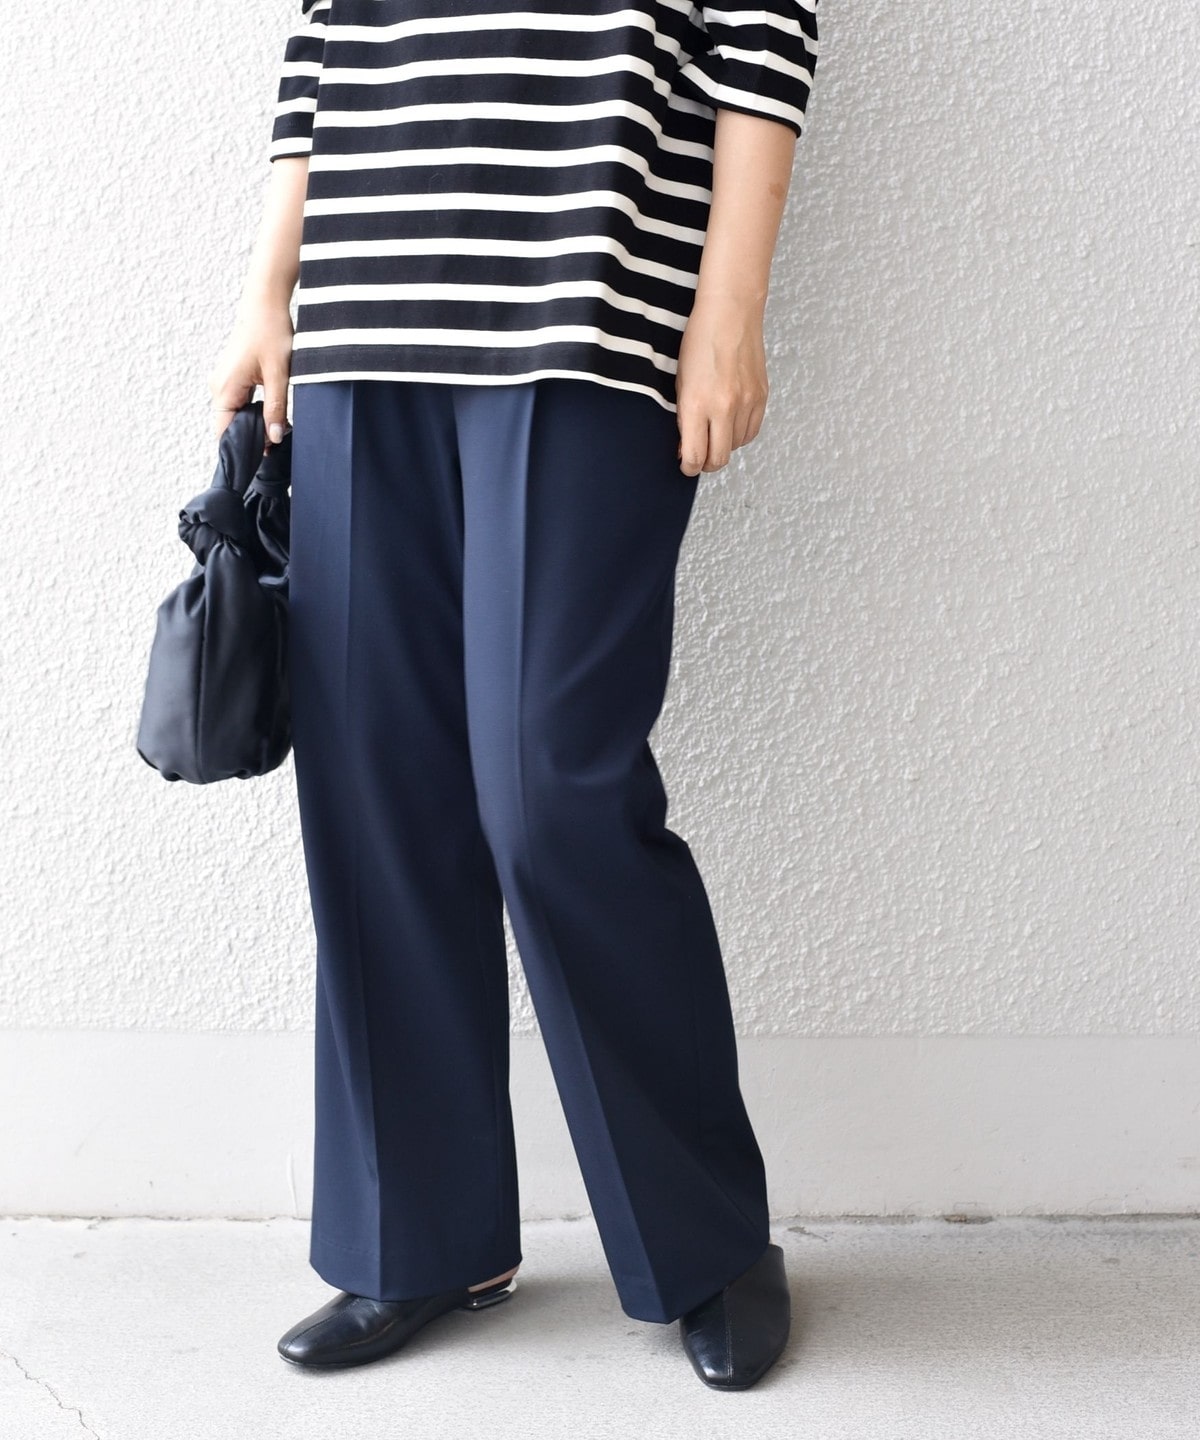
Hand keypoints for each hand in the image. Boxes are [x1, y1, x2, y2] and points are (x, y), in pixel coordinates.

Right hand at [207, 292, 294, 446]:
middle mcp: (219, 386)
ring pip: (235, 414)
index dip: (241, 447)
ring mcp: (224, 381)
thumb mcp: (279, 375)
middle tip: (278, 442)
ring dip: (255, 424)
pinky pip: (239, 402)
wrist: (265, 303)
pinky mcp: (232, 376)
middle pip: (229, 425)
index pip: (223, 432)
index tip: (263, 457)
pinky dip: (253, 411)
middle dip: (252, 437)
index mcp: (225, 389)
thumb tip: (273, 438)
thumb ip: (275, 409)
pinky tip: (272, 412)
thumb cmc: (271, 332)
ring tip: (278, 427)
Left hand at [674, 292, 769, 476]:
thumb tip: (688, 446)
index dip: (688, 467)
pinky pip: (751, 431)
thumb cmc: (700, 341)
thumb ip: (684, 417)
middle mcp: (724, 407)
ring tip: (714, 430)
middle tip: (699, 457)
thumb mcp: (681, 381)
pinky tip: (730, 423)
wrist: (731, 313)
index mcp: (697, 403)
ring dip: (723, 445)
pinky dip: (740, 434)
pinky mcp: (761, 397)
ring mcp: (746, 403)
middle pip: (718, 459)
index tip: (685, 466)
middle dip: (706, 464)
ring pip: (736, 447)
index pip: (695, 456)